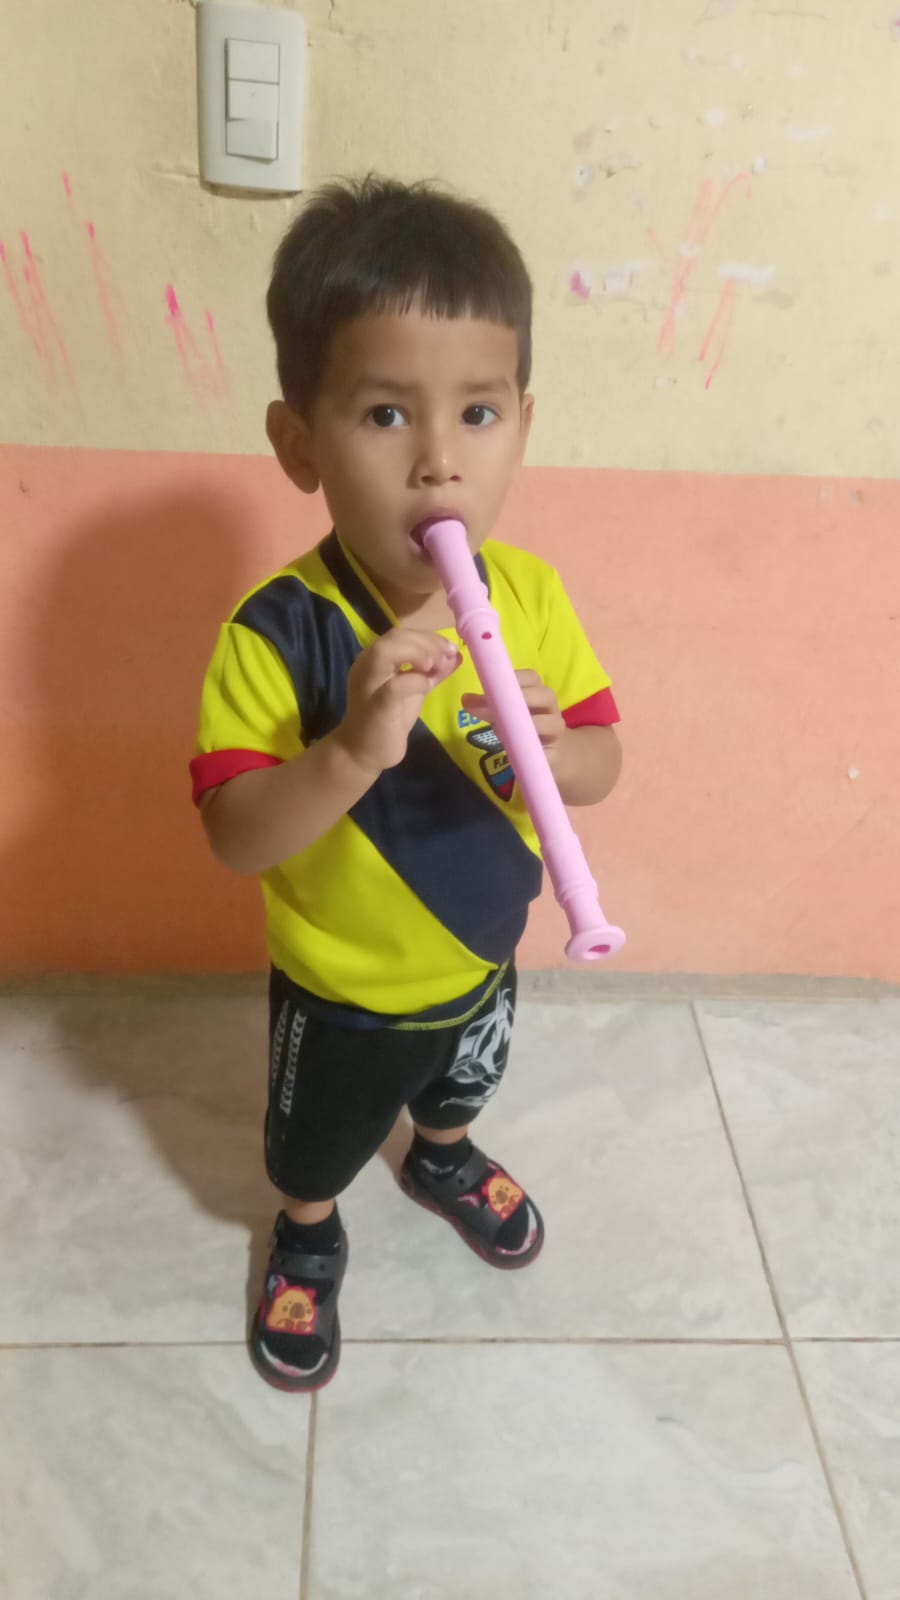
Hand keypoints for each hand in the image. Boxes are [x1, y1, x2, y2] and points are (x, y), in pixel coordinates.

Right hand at [336, 629, 461, 775]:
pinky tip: (428, 687)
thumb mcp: (415, 690)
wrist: (362, 753)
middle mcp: (366, 666)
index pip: (400, 635)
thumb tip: (456, 655)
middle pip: (394, 637)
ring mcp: (368, 685)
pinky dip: (416, 681)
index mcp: (374, 659)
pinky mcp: (375, 706)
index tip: (450, 648)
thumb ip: (433, 672)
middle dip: (426, 642)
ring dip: (417, 653)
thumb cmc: (388, 721)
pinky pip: (394, 686)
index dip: (428, 637)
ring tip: (435, 666)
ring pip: (385, 652)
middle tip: (447, 656)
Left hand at [461, 670, 566, 767]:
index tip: (492, 686)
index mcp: (539, 692)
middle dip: (516, 701)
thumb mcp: (506, 714)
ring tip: (500, 732)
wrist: (551, 754)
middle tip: (488, 709)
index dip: (513, 679)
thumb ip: (489, 705)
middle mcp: (552, 708)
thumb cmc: (523, 728)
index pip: (532, 677)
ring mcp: (556, 731)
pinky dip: (531, 752)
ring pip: (549, 723)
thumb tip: (466, 699)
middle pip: (545, 695)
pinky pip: (547, 752)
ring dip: (524, 727)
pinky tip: (516, 753)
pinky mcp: (556, 755)